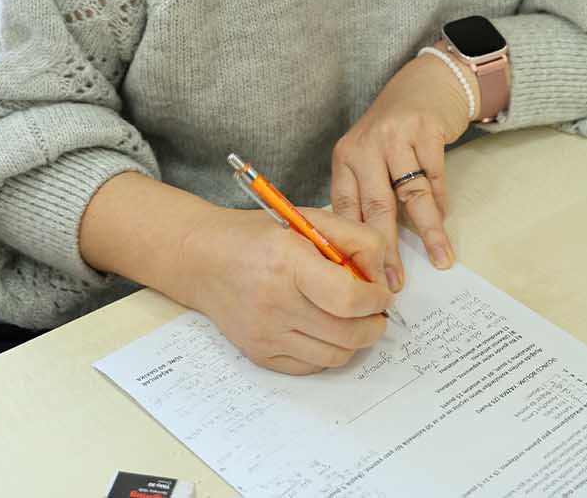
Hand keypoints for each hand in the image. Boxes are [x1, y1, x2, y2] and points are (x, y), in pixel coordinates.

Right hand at [182, 206, 392, 373]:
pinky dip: (329, 352)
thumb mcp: (309, 219)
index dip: (376, 300)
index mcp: (288, 262)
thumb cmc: (259, 236)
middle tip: (375, 310)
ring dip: (355, 340)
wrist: (202, 259)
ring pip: (335, 356)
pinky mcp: (260, 354)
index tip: (381, 293)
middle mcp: (275, 303)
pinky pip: (312, 367)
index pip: (348, 298)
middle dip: (375, 324)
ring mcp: (266, 334)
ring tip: (352, 319)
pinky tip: (325, 329)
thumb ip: (356, 239)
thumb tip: (383, 277)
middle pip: (348, 333)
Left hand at [330, 48, 476, 290]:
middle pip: (376, 208)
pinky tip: (444, 218)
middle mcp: (365, 147)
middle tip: (395, 283)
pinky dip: (441, 202)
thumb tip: (372, 250)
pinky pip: (435, 178)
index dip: (355, 247)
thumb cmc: (393, 130)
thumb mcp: (368, 156)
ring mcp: (395, 137)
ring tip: (440, 258)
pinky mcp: (425, 131)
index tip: (364, 278)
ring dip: (428, 231)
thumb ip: (367, 193)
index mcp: (345, 158)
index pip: (345, 209)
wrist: (425, 84)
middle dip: (386, 251)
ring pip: (411, 196)